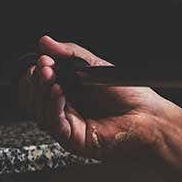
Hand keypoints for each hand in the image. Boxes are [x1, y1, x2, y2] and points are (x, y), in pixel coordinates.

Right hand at [18, 36, 174, 160]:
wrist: (148, 115)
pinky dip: (52, 107)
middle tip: (46, 68)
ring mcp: (67, 125)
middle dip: (36, 80)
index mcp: (67, 91)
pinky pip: (53, 124)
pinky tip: (58, 94)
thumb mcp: (95, 66)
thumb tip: (46, 42)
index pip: (38, 82)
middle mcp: (64, 109)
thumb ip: (70, 54)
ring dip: (42, 93)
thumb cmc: (129, 95)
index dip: (36, 71)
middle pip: (33, 97)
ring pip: (39, 111)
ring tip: (52, 79)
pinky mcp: (73, 139)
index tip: (44, 60)